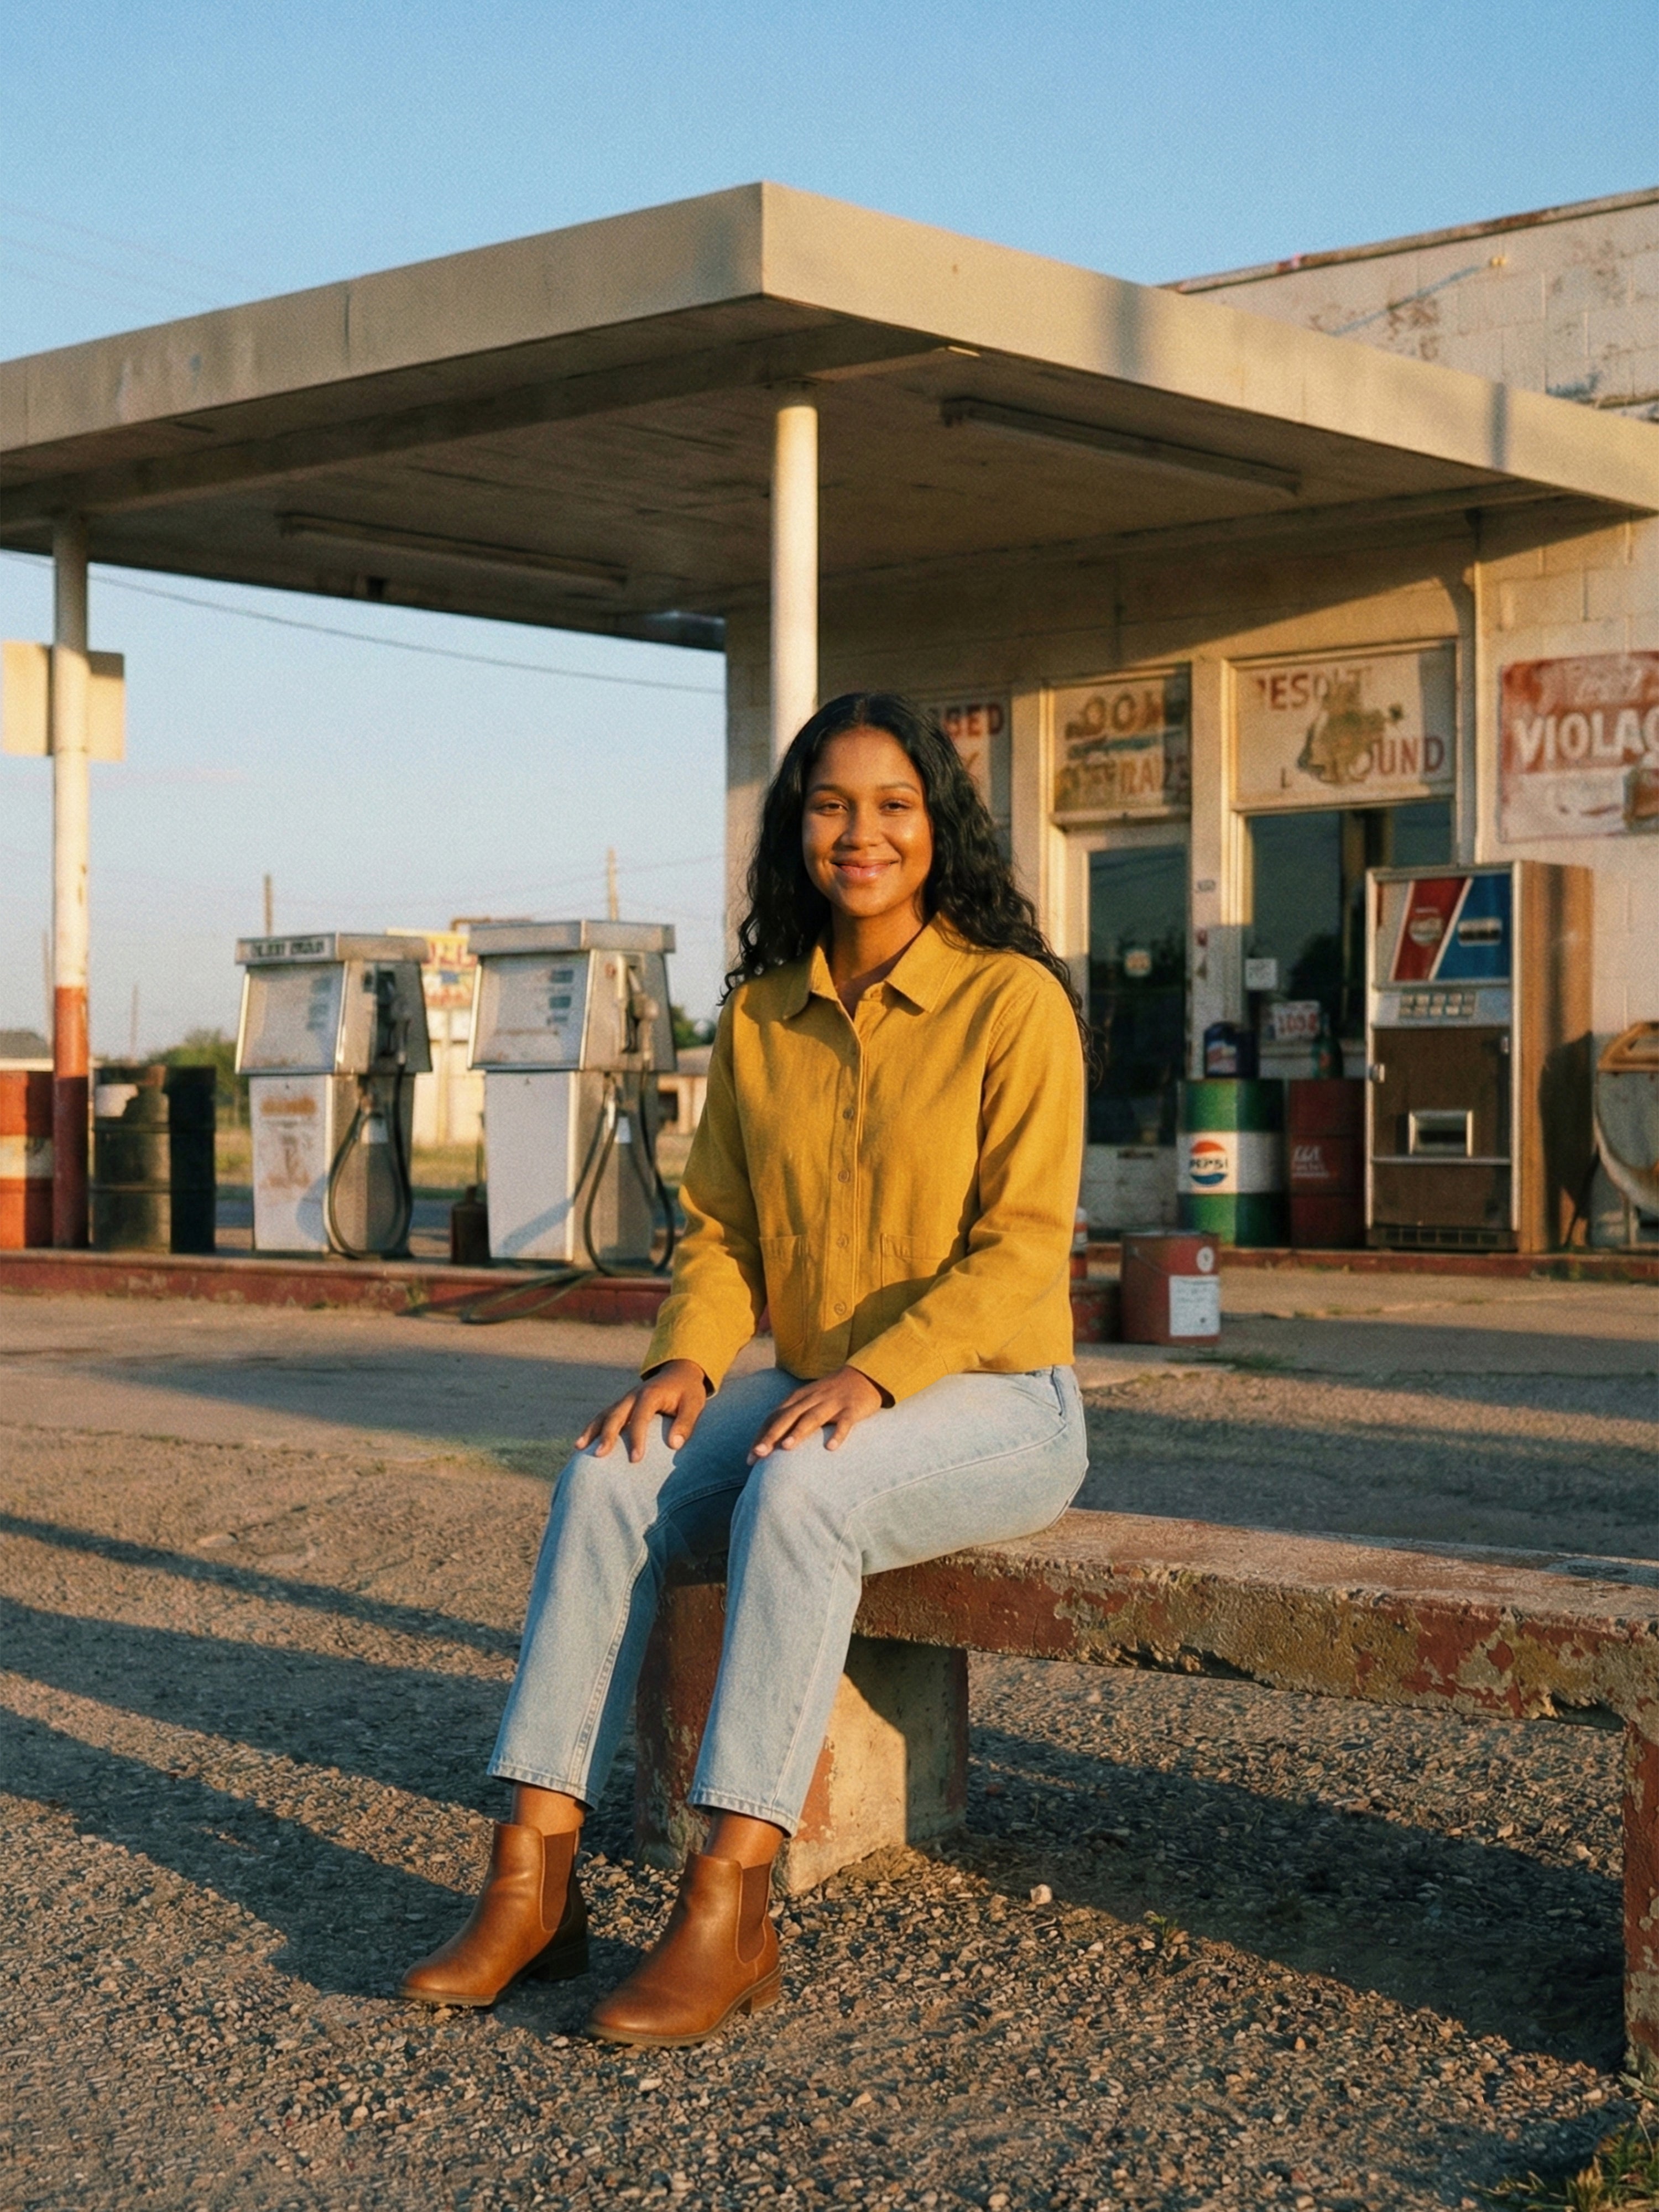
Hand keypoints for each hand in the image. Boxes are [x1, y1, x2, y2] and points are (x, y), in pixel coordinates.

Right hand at [576, 1359, 709, 1463]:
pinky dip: (592, 1429)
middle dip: (607, 1435)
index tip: (635, 1459)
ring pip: (604, 1415)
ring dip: (592, 1431)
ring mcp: (624, 1400)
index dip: (637, 1439)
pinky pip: (603, 1417)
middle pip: (616, 1415)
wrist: (679, 1372)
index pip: (641, 1418)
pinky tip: (581, 1444)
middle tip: (600, 1455)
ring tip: (579, 1448)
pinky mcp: (621, 1406)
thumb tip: (674, 1445)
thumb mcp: (694, 1404)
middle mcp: (633, 1396)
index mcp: (650, 1394)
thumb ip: (686, 1423)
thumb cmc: (688, 1391)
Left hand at [747, 1365, 886, 1461]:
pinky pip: (844, 1422)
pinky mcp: (851, 1409)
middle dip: (772, 1435)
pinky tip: (830, 1448)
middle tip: (759, 1454)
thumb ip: (791, 1416)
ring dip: (799, 1432)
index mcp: (798, 1398)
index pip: (774, 1417)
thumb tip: (770, 1442)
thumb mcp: (808, 1400)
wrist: (864, 1375)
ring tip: (786, 1448)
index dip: (761, 1436)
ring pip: (812, 1418)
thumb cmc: (830, 1394)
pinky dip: (838, 1434)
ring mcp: (832, 1403)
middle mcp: (812, 1399)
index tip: (750, 1458)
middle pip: (788, 1417)